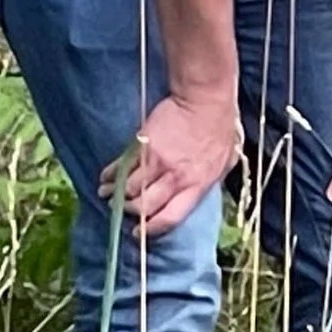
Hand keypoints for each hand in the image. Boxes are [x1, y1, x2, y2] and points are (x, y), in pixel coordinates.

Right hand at [109, 92, 241, 237]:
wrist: (204, 98)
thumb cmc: (219, 126)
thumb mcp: (225, 160)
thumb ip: (209, 180)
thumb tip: (198, 194)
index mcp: (198, 184)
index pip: (171, 217)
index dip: (152, 229)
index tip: (140, 232)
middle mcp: (175, 178)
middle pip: (144, 207)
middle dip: (131, 212)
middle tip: (125, 210)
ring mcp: (157, 162)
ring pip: (130, 189)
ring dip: (116, 195)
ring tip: (108, 194)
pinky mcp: (143, 145)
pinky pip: (122, 166)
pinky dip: (110, 175)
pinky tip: (105, 178)